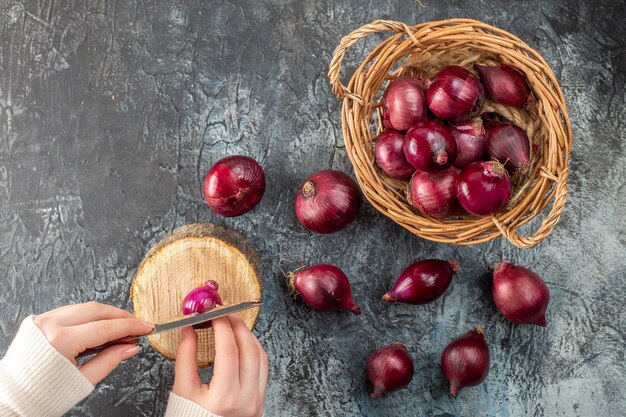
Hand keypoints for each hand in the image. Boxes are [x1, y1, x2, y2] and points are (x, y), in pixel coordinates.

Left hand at [33, 302, 153, 384]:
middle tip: (139, 326)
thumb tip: (132, 347)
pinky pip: (72, 310)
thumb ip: (110, 361)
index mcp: (61, 341)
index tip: (147, 328)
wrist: (12, 397)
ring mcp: (44, 319)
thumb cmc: (43, 394)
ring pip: (86, 307)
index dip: (131, 327)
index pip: (106, 328)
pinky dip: (90, 315)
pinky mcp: (40, 319)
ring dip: (107, 315)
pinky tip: (102, 326)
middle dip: (122, 317)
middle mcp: (51, 325)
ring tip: (123, 328)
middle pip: (98, 311)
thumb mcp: (82, 381)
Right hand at [173, 315, 268, 416]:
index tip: (213, 311)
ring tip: (233, 323)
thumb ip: (185, 357)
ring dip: (248, 336)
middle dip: (237, 325)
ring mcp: (257, 400)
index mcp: (224, 397)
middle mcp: (246, 399)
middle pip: (249, 349)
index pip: (229, 349)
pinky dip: (254, 350)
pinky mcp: (261, 401)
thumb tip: (189, 328)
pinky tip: (243, 342)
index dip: (222, 324)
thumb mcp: (182, 391)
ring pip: (261, 357)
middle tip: (224, 311)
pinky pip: (263, 368)